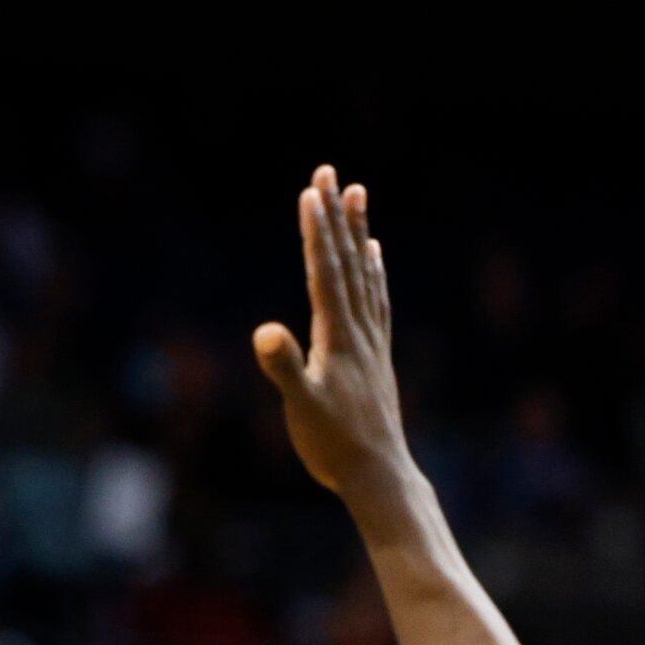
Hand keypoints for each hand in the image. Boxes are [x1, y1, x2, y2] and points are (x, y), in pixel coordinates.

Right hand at [253, 166, 412, 505]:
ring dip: (358, 232)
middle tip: (330, 171)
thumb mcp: (301, 408)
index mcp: (337, 337)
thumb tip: (265, 331)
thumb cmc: (334, 444)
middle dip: (335, 215)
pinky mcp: (376, 354)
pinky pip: (376, 299)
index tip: (311, 192)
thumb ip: (283, 368)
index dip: (317, 232)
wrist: (379, 474)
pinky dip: (373, 271)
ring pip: (364, 273)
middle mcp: (358, 330)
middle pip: (346, 262)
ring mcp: (371, 340)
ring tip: (358, 194)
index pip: (325, 273)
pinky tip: (373, 255)